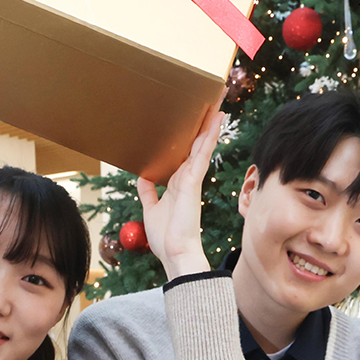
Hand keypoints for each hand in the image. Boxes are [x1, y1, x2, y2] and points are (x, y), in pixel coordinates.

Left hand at [135, 94, 226, 281]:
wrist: (175, 253)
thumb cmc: (165, 237)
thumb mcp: (150, 210)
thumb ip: (148, 193)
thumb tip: (143, 179)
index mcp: (178, 185)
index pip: (186, 156)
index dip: (191, 139)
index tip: (194, 123)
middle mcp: (187, 179)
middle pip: (196, 147)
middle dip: (203, 128)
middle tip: (210, 106)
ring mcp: (192, 179)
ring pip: (202, 146)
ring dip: (209, 126)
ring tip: (217, 106)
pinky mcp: (193, 182)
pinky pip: (202, 154)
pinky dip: (209, 136)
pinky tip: (216, 120)